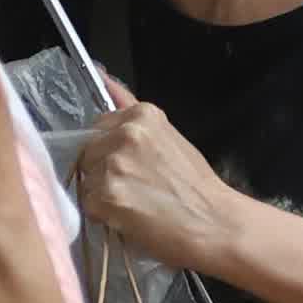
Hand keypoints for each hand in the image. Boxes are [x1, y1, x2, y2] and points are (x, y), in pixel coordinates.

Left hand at [57, 94, 239, 277]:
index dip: (109, 150)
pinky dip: (103, 216)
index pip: (99, 126)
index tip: (128, 165)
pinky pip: (88, 205)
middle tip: (135, 188)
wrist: (215, 225)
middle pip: (88, 151)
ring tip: (136, 204)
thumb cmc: (198, 188)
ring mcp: (113, 164)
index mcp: (141, 115)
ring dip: (102, 195)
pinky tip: (130, 218)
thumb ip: (131, 113)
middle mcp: (125, 134)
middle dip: (102, 170)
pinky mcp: (106, 195)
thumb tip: (103, 77)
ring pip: (86, 179)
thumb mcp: (169, 138)